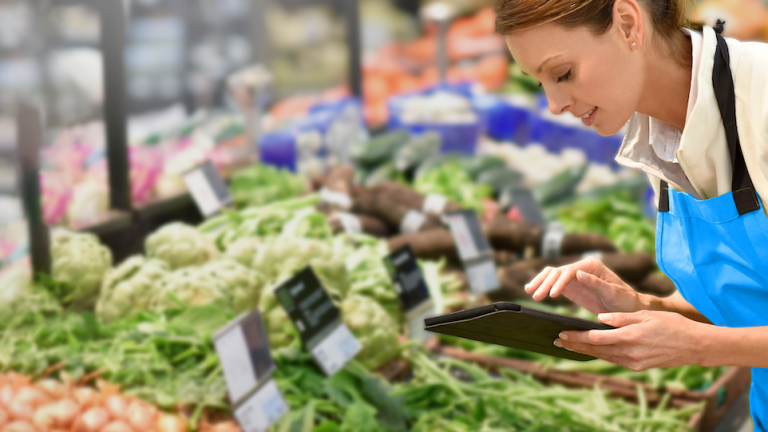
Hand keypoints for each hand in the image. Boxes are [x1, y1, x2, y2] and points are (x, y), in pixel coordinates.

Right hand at [525, 257, 647, 314]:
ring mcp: (574, 276)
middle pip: (557, 271)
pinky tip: (533, 291)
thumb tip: (578, 273)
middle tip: (535, 295)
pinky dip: (542, 286)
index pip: (569, 271)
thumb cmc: (625, 300)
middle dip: (545, 282)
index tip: (553, 295)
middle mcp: (581, 268)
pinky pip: (552, 283)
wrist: (628, 308)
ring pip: (551, 275)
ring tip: (529, 292)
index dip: (559, 281)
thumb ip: (596, 283)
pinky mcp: (570, 286)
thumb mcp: (613, 293)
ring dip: (540, 282)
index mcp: (591, 266)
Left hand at [556, 311, 707, 370]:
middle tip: (557, 340)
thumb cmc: (672, 324)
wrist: (695, 345)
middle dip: (575, 344)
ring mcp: (634, 362)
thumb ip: (621, 317)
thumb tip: (599, 318)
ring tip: (569, 345)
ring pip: (603, 356)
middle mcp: (630, 353)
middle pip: (595, 349)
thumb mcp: (646, 315)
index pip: (596, 337)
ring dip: (585, 351)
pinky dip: (601, 354)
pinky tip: (591, 350)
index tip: (562, 332)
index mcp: (630, 337)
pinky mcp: (639, 367)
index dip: (577, 336)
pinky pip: (615, 360)